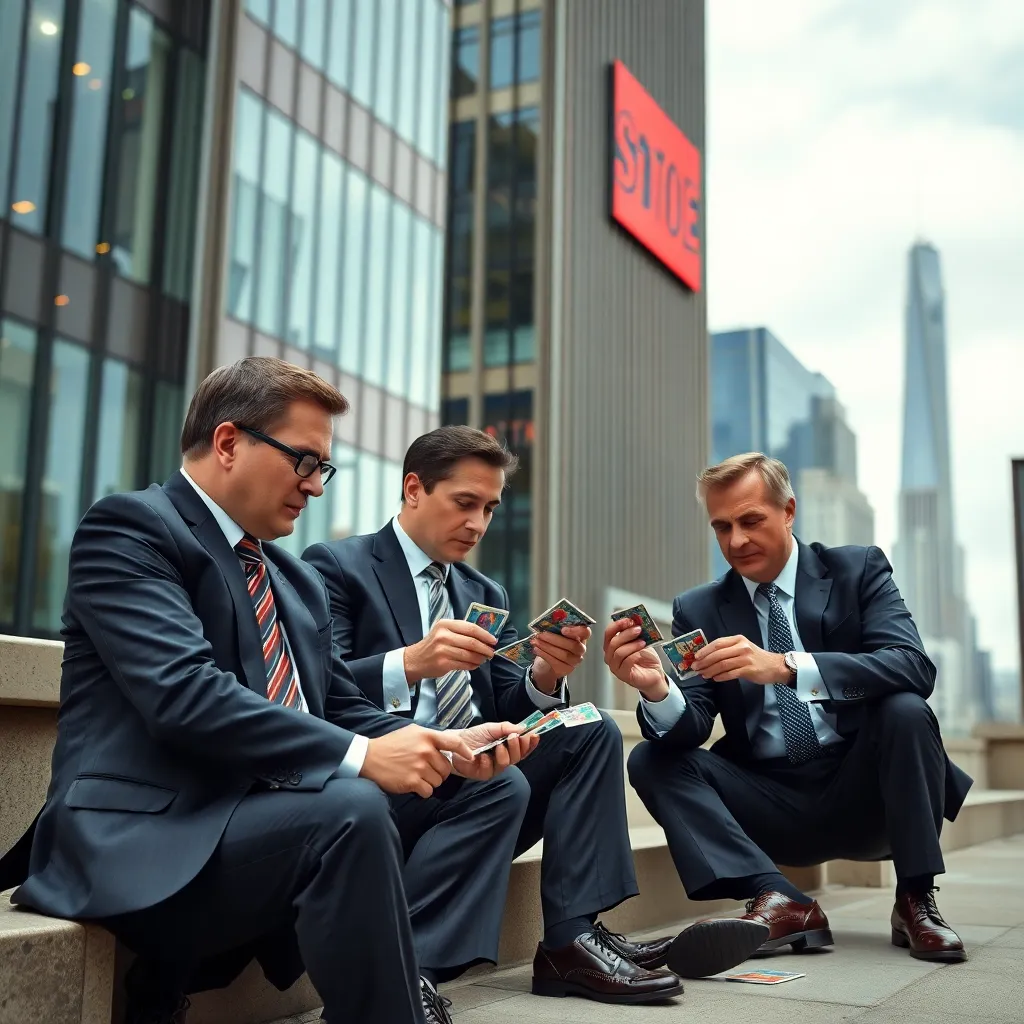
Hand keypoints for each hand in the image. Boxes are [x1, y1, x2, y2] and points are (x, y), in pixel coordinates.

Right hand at [360, 725, 474, 797]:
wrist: (369, 757)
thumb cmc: (391, 744)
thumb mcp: (412, 732)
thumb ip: (431, 737)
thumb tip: (449, 744)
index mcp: (427, 736)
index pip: (454, 742)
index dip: (465, 751)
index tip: (471, 757)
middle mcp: (425, 750)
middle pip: (446, 768)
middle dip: (439, 772)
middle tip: (426, 769)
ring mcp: (419, 766)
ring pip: (438, 781)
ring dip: (430, 781)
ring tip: (417, 775)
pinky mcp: (412, 781)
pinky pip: (428, 791)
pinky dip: (423, 790)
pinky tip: (413, 784)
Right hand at [403, 619, 496, 683]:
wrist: (415, 660)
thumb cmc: (433, 645)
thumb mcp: (443, 632)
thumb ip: (460, 632)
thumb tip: (484, 637)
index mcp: (445, 624)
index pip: (471, 628)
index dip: (485, 635)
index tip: (493, 640)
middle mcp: (443, 635)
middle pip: (472, 642)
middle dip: (485, 648)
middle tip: (492, 652)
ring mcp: (443, 650)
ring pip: (469, 654)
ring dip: (480, 658)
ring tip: (484, 659)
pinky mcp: (443, 663)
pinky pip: (464, 664)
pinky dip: (472, 665)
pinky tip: (475, 664)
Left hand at [449, 721, 538, 779]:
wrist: (454, 743)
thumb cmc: (473, 736)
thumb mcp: (490, 728)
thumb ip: (506, 728)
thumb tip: (522, 727)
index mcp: (507, 747)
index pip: (523, 748)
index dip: (530, 743)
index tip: (535, 735)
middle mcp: (503, 758)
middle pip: (518, 756)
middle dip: (518, 746)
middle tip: (514, 737)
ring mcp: (494, 767)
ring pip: (507, 764)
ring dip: (504, 754)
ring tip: (498, 746)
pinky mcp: (483, 774)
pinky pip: (491, 771)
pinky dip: (487, 762)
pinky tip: (482, 756)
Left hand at [530, 625, 590, 691]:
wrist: (548, 659)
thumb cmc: (554, 640)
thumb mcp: (555, 632)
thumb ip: (555, 626)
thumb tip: (547, 623)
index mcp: (580, 635)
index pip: (585, 632)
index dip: (576, 631)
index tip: (563, 629)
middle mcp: (581, 648)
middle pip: (573, 645)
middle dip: (554, 639)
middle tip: (540, 635)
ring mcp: (575, 660)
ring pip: (564, 655)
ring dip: (547, 647)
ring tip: (535, 642)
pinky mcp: (567, 669)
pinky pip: (557, 663)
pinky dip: (544, 655)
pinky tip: (536, 649)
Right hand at [603, 619, 669, 700]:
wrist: (655, 674)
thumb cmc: (646, 659)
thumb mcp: (641, 640)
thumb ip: (636, 632)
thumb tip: (637, 620)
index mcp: (612, 646)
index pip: (608, 633)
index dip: (617, 625)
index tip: (628, 620)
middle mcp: (611, 656)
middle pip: (612, 642)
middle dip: (626, 633)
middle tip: (638, 629)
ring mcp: (615, 667)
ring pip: (618, 652)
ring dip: (631, 644)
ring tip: (642, 641)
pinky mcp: (623, 675)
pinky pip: (625, 662)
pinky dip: (634, 654)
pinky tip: (642, 651)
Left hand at [691, 635, 789, 683]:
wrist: (775, 666)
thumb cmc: (756, 658)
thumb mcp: (743, 648)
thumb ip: (728, 650)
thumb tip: (707, 657)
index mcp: (738, 640)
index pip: (717, 643)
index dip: (705, 650)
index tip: (695, 657)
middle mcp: (741, 647)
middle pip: (718, 654)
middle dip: (704, 661)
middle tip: (695, 668)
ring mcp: (746, 658)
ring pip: (722, 664)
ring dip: (710, 670)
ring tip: (703, 675)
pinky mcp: (749, 670)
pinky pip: (731, 673)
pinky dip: (721, 676)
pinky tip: (715, 678)